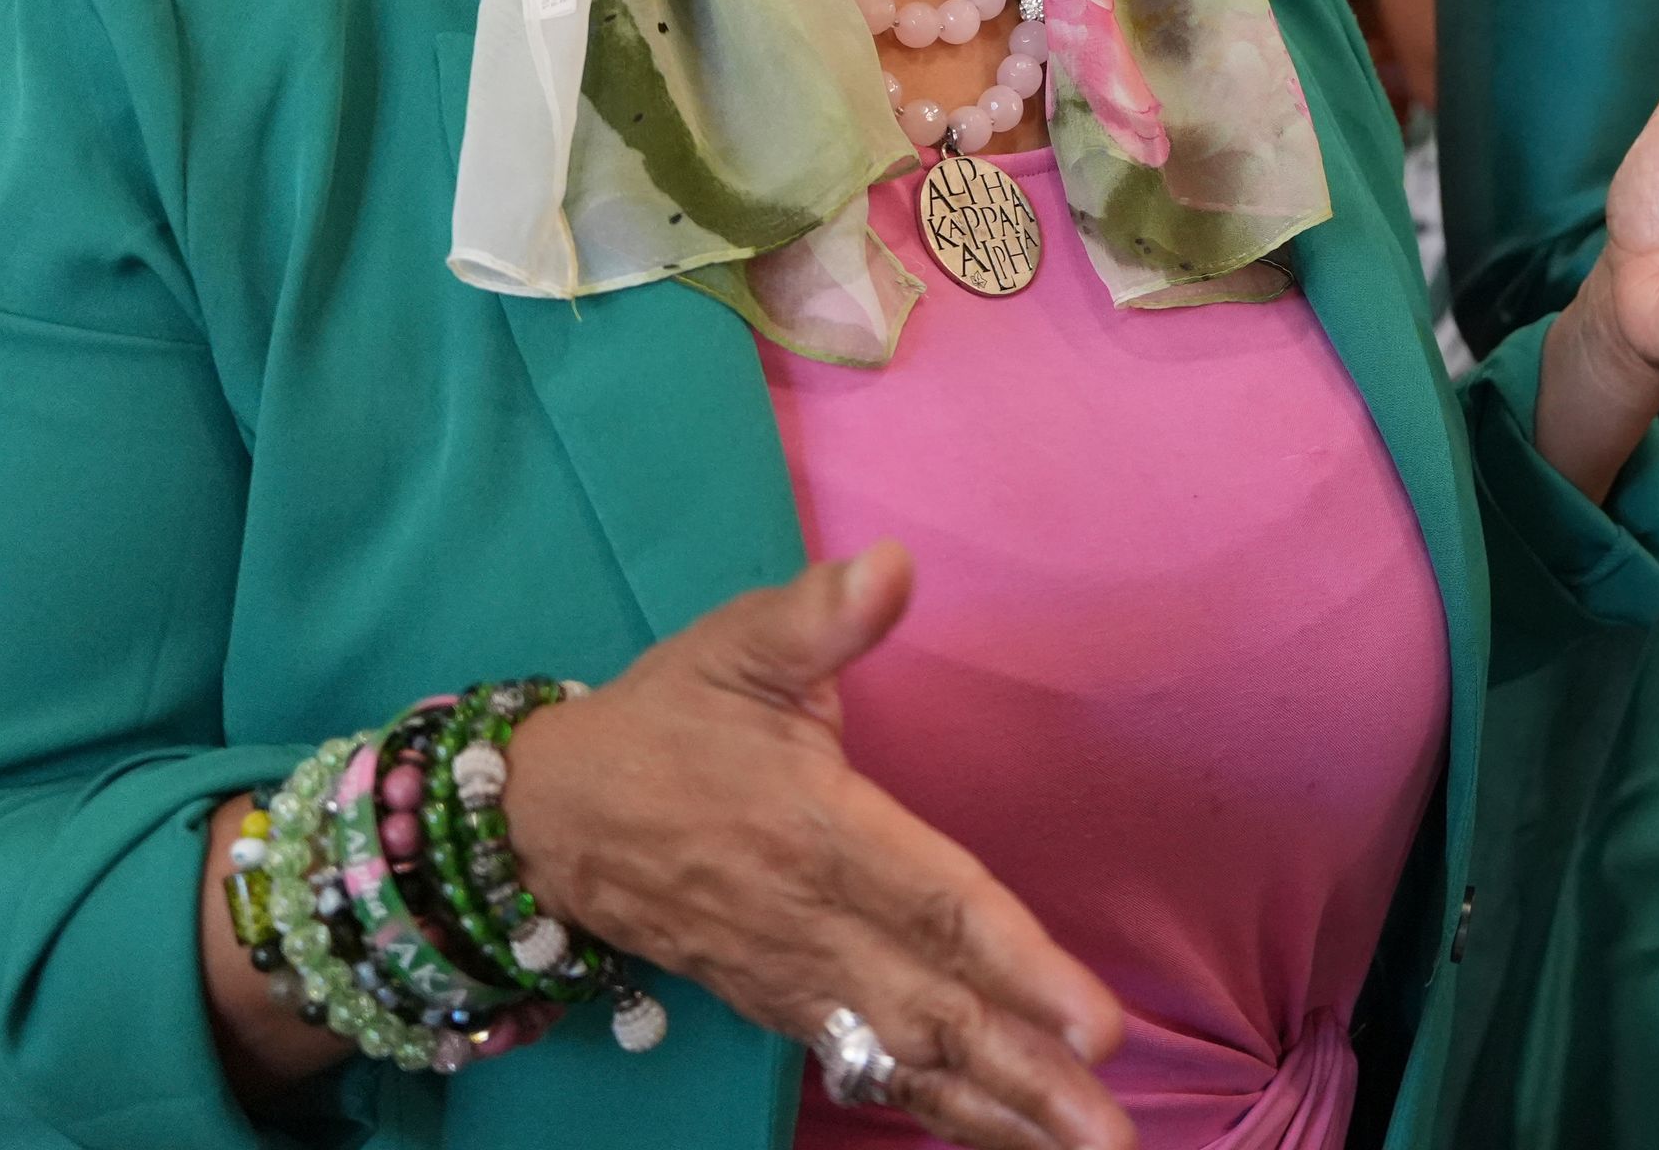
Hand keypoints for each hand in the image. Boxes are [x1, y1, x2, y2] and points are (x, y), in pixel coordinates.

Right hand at [503, 547, 1130, 1149]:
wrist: (544, 819)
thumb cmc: (663, 721)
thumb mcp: (732, 646)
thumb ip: (816, 613)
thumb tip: (893, 566)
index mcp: (817, 830)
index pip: (937, 906)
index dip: (1018, 967)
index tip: (1095, 1024)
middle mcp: (812, 923)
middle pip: (934, 1012)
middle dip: (1027, 1076)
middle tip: (1113, 1131)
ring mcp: (794, 979)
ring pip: (907, 1058)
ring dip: (998, 1112)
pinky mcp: (780, 1006)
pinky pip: (869, 1069)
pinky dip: (940, 1112)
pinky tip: (1009, 1138)